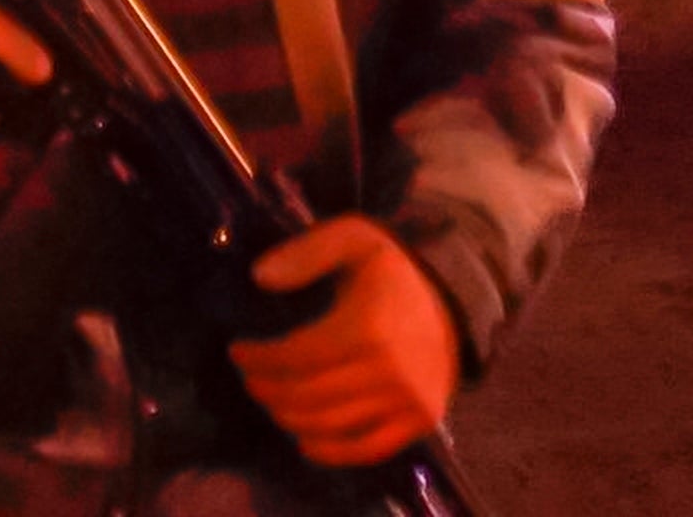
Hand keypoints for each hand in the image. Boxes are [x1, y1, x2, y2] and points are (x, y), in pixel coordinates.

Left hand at [230, 215, 459, 463]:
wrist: (455, 301)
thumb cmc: (393, 273)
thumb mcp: (353, 240)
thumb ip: (306, 253)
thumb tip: (259, 277)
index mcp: (368, 327)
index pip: (296, 356)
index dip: (259, 358)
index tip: (237, 351)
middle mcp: (389, 371)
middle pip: (307, 396)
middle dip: (267, 389)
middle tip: (250, 378)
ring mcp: (407, 401)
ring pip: (330, 425)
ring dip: (288, 418)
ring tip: (271, 401)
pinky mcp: (420, 421)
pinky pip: (367, 449)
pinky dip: (330, 452)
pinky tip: (303, 440)